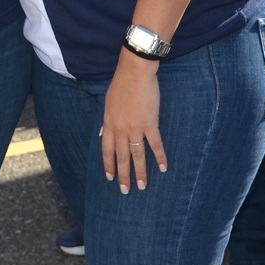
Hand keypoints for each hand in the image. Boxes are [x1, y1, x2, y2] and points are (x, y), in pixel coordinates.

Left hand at [100, 49, 167, 192]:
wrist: (134, 73)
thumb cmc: (121, 84)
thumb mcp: (108, 102)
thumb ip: (106, 120)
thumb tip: (101, 133)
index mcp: (109, 123)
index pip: (106, 150)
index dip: (108, 165)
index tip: (110, 178)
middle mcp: (120, 129)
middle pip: (121, 156)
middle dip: (123, 175)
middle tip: (125, 191)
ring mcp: (135, 128)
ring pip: (137, 155)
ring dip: (140, 172)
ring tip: (142, 186)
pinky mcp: (150, 124)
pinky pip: (155, 144)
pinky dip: (160, 157)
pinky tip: (163, 168)